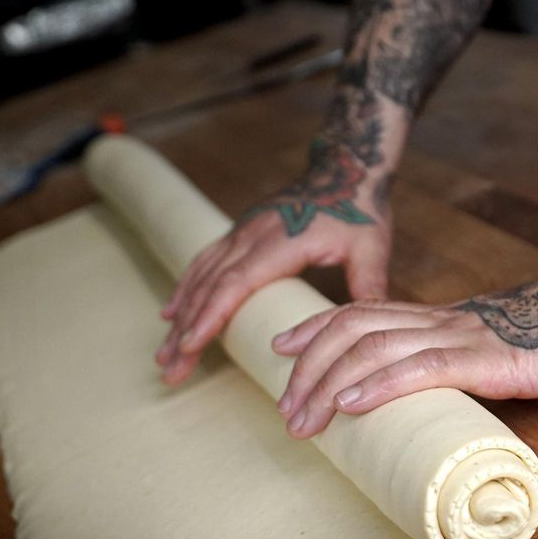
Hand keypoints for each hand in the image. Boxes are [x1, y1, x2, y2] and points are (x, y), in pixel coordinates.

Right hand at [157, 156, 391, 383]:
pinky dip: (186, 288)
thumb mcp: (372, 246)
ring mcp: (242, 232)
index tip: (188, 346)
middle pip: (209, 287)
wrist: (346, 168)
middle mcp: (252, 236)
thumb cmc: (360, 209)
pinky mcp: (240, 232)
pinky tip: (172, 312)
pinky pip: (205, 262)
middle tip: (169, 369)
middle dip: (185, 330)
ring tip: (163, 354)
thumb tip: (373, 322)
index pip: (235, 284)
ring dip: (180, 315)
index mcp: (280, 243)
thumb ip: (370, 283)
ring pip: (201, 276)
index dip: (209, 316)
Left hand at [271, 267, 537, 438]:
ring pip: (377, 347)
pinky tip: (353, 404)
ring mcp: (464, 336)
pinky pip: (424, 368)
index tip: (282, 349)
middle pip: (354, 328)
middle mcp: (442, 321)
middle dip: (309, 365)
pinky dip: (381, 385)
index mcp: (442, 317)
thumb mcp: (496, 348)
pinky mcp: (489, 360)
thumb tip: (433, 390)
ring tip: (303, 417)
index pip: (364, 312)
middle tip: (284, 405)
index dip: (317, 328)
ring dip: (330, 383)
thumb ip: (462, 360)